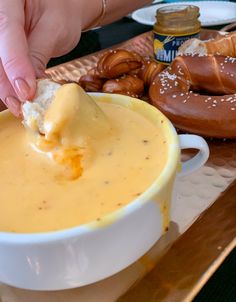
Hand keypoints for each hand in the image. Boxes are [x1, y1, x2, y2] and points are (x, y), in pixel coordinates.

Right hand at [0, 0, 83, 115]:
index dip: (15, 64)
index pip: (6, 29)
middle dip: (7, 82)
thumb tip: (28, 86)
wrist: (61, 9)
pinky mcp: (1, 47)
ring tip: (21, 106)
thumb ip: (38, 55)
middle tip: (22, 105)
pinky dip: (10, 84)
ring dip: (7, 88)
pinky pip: (1, 67)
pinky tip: (19, 98)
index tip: (26, 90)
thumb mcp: (55, 30)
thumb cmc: (62, 12)